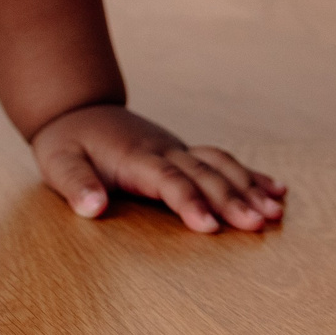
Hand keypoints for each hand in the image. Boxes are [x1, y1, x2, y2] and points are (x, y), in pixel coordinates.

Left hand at [30, 103, 286, 232]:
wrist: (78, 107)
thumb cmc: (66, 141)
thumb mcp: (57, 161)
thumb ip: (74, 184)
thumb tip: (93, 208)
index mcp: (135, 156)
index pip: (167, 180)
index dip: (189, 202)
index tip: (208, 227)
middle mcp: (163, 150)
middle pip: (203, 175)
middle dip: (232, 200)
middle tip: (258, 225)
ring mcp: (177, 149)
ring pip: (220, 166)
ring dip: (249, 188)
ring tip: (275, 213)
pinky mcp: (184, 153)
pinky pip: (221, 161)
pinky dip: (251, 175)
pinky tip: (277, 191)